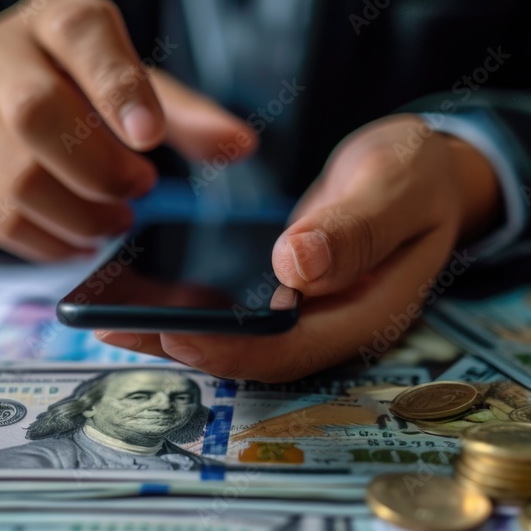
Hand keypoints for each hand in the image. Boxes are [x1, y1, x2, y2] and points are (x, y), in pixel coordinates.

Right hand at [0, 0, 256, 259]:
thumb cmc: (80, 83)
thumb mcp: (135, 81)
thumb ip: (185, 114)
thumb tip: (238, 146)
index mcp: (55, 20)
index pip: (82, 38)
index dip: (118, 89)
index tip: (151, 136)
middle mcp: (0, 55)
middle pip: (34, 114)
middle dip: (98, 170)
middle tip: (138, 190)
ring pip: (16, 178)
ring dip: (80, 216)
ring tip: (115, 220)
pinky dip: (48, 242)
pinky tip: (78, 239)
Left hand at [97, 114, 501, 380]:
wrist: (424, 173)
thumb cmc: (418, 174)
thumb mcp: (397, 184)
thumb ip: (355, 226)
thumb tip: (297, 267)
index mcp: (366, 313)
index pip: (292, 349)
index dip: (230, 349)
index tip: (174, 334)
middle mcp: (331, 328)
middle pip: (251, 357)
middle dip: (180, 348)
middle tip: (110, 329)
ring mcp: (308, 317)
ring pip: (235, 341)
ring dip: (172, 335)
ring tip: (106, 319)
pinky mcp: (288, 298)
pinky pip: (233, 316)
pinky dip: (187, 311)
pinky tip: (141, 298)